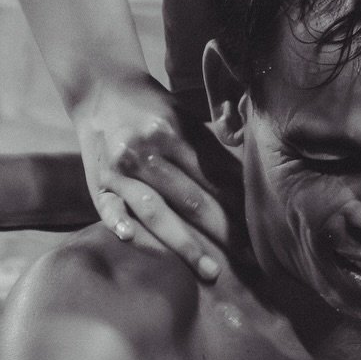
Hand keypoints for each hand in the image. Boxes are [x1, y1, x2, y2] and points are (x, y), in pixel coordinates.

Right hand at [74, 71, 231, 282]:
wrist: (100, 88)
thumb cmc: (152, 109)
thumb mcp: (185, 118)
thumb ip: (212, 149)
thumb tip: (250, 185)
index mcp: (174, 131)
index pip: (214, 176)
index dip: (240, 206)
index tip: (261, 231)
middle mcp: (147, 150)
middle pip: (191, 199)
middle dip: (224, 232)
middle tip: (250, 260)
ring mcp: (120, 168)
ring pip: (156, 210)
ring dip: (184, 244)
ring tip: (210, 270)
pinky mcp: (99, 182)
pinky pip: (108, 206)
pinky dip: (117, 221)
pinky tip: (128, 238)